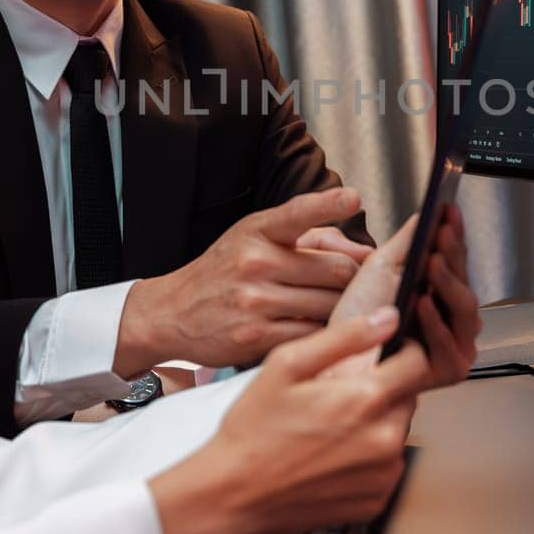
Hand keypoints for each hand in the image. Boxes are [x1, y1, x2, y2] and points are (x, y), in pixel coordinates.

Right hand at [116, 188, 363, 372]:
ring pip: (329, 305)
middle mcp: (255, 261)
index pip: (297, 213)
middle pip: (335, 269)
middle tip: (360, 286)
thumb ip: (309, 238)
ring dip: (342, 310)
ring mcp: (254, 300)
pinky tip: (316, 329)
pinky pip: (311, 334)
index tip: (352, 197)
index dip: (328, 205)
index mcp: (257, 231)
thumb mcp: (256, 240)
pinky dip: (322, 333)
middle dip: (355, 280)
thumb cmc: (224, 272)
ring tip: (337, 309)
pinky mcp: (255, 335)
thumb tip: (362, 251)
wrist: (171, 312)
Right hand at [148, 308, 429, 533]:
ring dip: (376, 424)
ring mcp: (383, 475)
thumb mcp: (288, 365)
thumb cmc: (254, 429)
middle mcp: (385, 440)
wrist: (233, 495)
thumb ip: (345, 337)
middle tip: (340, 394)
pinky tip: (332, 457)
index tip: (385, 352)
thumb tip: (389, 317)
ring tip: (330, 429)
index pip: (417, 363)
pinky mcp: (376, 501)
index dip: (403, 350)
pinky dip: (369, 459)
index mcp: (367, 400)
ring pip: (397, 432)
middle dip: (384, 389)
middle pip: (407, 397)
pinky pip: (386, 467)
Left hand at [327, 204, 479, 386]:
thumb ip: (408, 241)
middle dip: (453, 255)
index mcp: (440, 293)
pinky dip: (436, 323)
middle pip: (464, 283)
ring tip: (434, 260)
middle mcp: (452, 319)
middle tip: (443, 231)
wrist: (337, 360)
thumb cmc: (358, 320)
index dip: (454, 235)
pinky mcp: (448, 370)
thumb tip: (429, 210)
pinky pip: (449, 345)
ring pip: (463, 310)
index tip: (449, 211)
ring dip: (448, 282)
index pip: (456, 261)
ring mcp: (454, 345)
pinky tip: (424, 302)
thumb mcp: (381, 269)